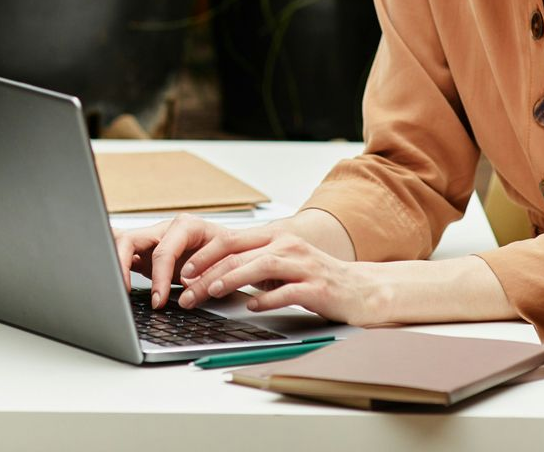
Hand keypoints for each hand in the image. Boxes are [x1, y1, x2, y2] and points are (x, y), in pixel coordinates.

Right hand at [114, 214, 238, 307]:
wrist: (235, 249)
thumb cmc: (231, 252)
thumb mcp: (225, 263)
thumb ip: (207, 273)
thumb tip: (189, 286)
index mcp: (186, 226)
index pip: (163, 252)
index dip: (158, 278)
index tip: (158, 300)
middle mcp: (165, 229)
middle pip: (130, 239)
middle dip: (122, 266)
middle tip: (124, 294)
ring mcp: (153, 240)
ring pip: (122, 243)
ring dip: (113, 262)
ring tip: (109, 285)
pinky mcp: (145, 254)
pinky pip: (124, 253)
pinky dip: (113, 261)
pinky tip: (104, 272)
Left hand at [176, 229, 386, 325]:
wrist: (360, 288)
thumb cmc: (316, 278)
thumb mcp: (282, 265)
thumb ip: (253, 264)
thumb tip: (214, 275)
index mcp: (277, 237)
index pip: (232, 240)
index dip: (205, 254)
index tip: (184, 271)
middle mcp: (289, 245)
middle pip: (241, 253)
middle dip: (209, 272)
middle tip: (187, 292)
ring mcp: (304, 265)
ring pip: (262, 265)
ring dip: (233, 278)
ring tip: (212, 291)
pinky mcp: (317, 287)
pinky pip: (288, 290)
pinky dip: (267, 298)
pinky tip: (253, 306)